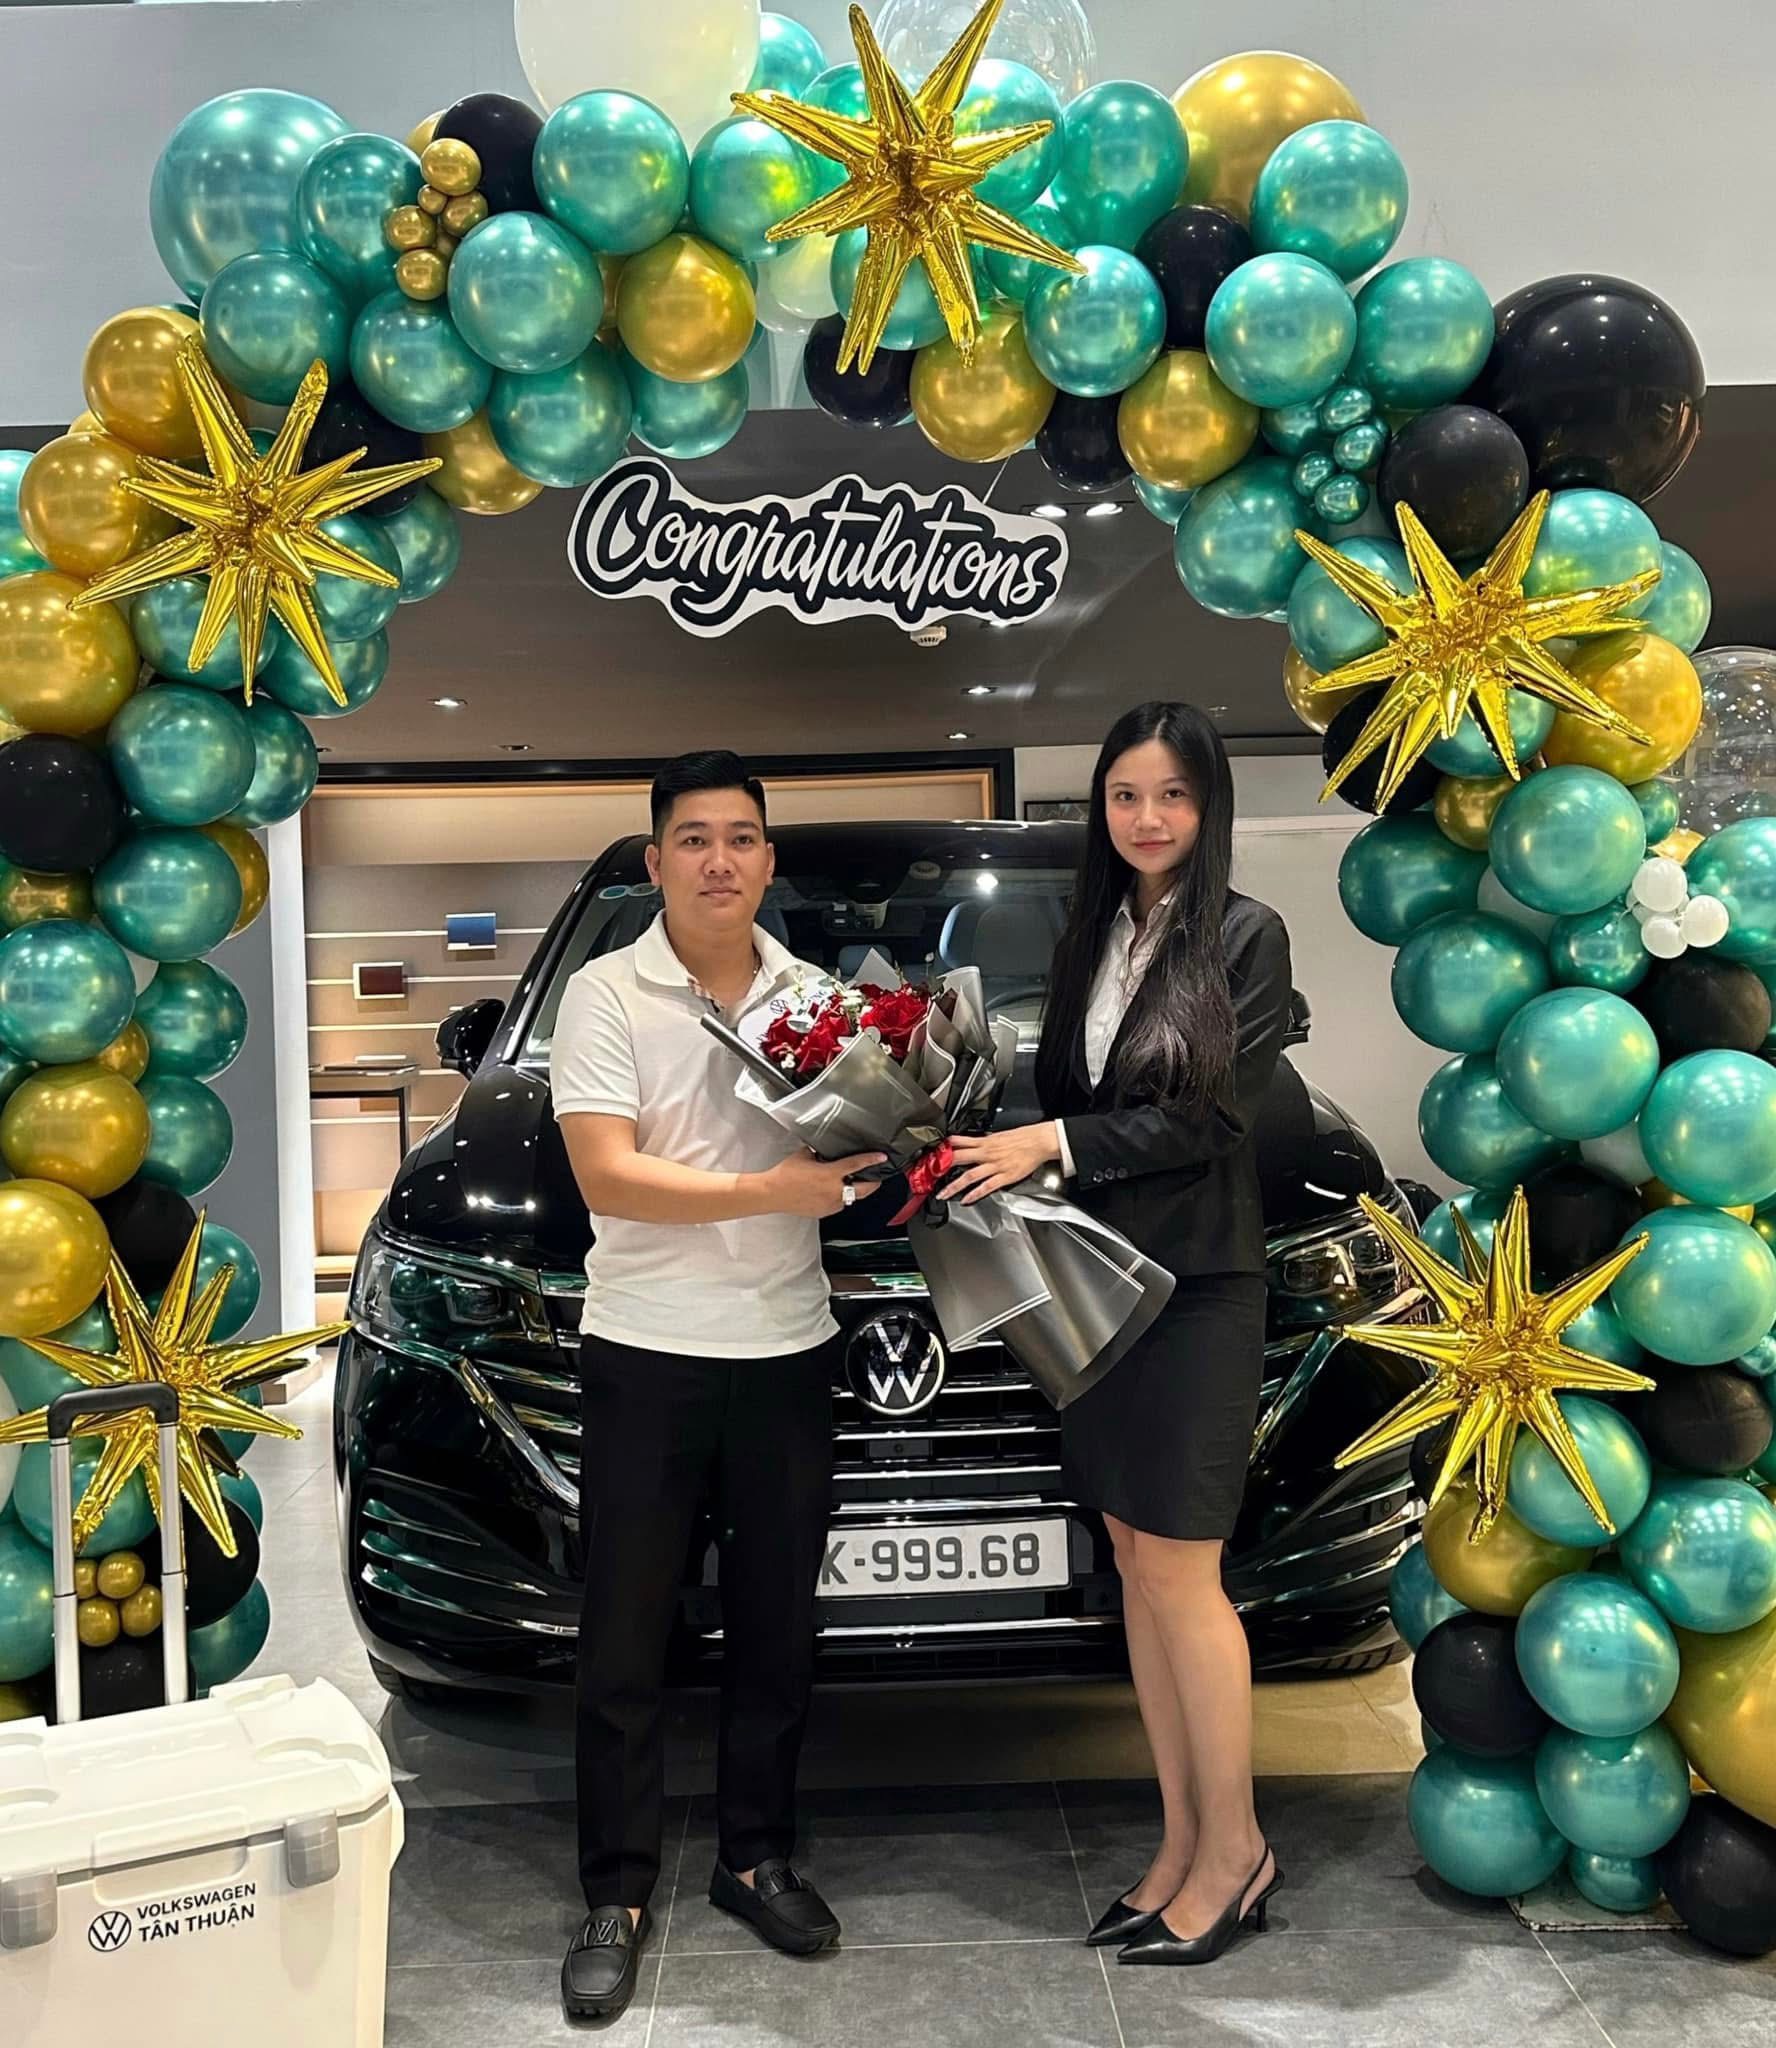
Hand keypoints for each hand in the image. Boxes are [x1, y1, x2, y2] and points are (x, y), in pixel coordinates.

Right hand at [760, 1150, 887, 1218]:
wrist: (772, 1194)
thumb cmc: (785, 1175)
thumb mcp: (804, 1155)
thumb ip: (819, 1152)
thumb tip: (825, 1150)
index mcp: (830, 1174)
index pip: (857, 1165)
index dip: (872, 1160)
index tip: (882, 1157)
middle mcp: (834, 1190)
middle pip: (864, 1189)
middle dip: (873, 1182)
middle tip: (876, 1176)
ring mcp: (830, 1204)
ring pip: (851, 1198)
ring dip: (854, 1190)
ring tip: (853, 1182)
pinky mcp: (825, 1212)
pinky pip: (839, 1204)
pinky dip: (840, 1197)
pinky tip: (833, 1191)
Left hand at [945, 1123, 1060, 1204]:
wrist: (1039, 1141)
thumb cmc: (1023, 1138)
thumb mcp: (1000, 1135)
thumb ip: (986, 1141)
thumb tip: (975, 1142)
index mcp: (986, 1141)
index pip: (960, 1142)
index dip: (945, 1147)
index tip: (934, 1152)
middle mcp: (987, 1153)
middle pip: (960, 1158)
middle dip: (943, 1167)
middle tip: (930, 1175)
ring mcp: (995, 1165)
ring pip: (969, 1176)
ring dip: (954, 1185)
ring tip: (943, 1193)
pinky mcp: (1005, 1176)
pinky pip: (986, 1186)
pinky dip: (975, 1194)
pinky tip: (966, 1199)